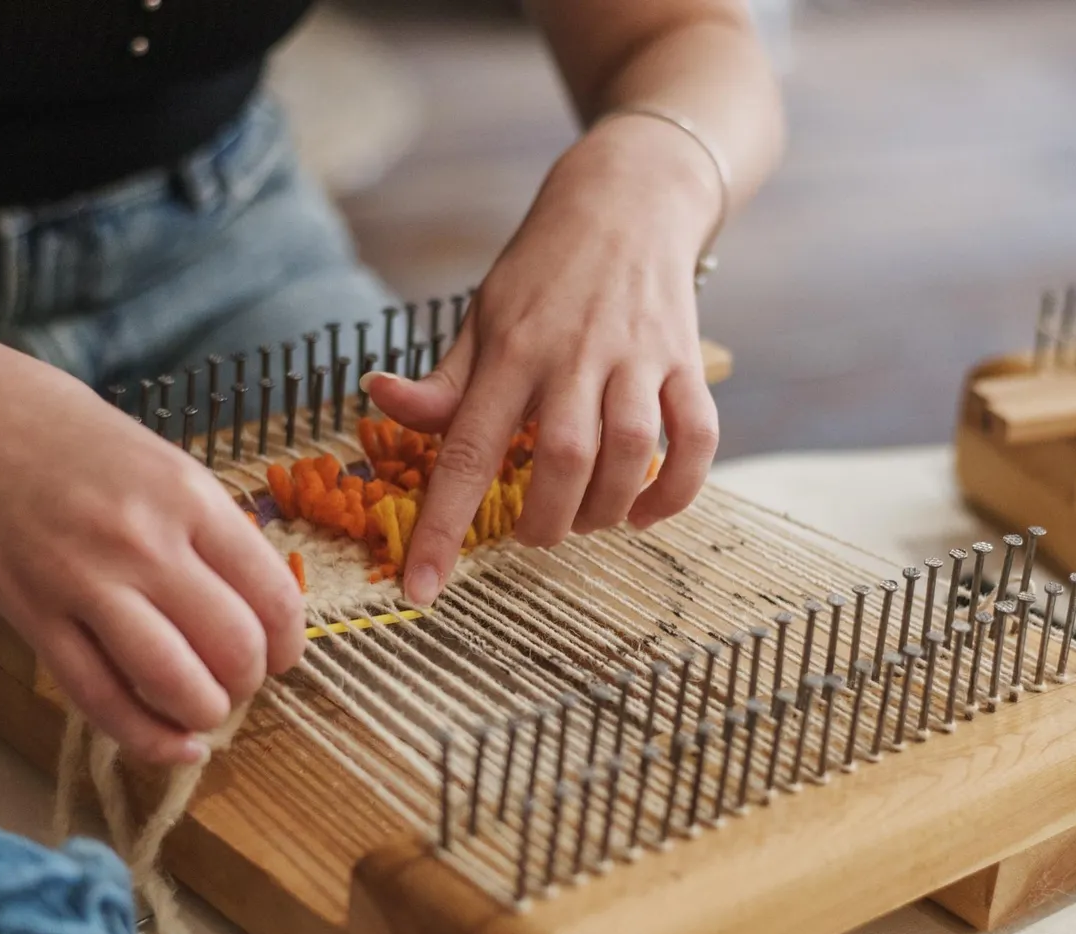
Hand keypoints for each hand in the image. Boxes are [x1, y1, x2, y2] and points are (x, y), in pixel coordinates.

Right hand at [0, 302, 306, 765]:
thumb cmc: (57, 430)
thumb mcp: (157, 459)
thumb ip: (206, 528)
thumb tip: (256, 600)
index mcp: (189, 495)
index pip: (274, 596)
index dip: (290, 644)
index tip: (282, 654)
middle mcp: (145, 542)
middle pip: (236, 651)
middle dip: (250, 683)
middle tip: (237, 680)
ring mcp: (84, 583)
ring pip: (177, 686)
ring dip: (204, 714)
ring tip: (201, 708)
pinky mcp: (32, 618)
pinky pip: (102, 701)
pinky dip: (149, 738)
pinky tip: (174, 744)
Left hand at [364, 114, 723, 606]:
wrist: (629, 198)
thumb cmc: (541, 271)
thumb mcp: (479, 316)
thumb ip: (441, 379)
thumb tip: (378, 399)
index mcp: (508, 352)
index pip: (465, 451)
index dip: (440, 528)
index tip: (420, 593)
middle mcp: (574, 355)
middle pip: (564, 461)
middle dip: (545, 523)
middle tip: (533, 535)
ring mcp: (637, 357)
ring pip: (630, 453)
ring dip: (606, 509)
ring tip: (585, 519)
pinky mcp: (687, 360)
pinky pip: (697, 438)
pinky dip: (676, 489)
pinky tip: (646, 510)